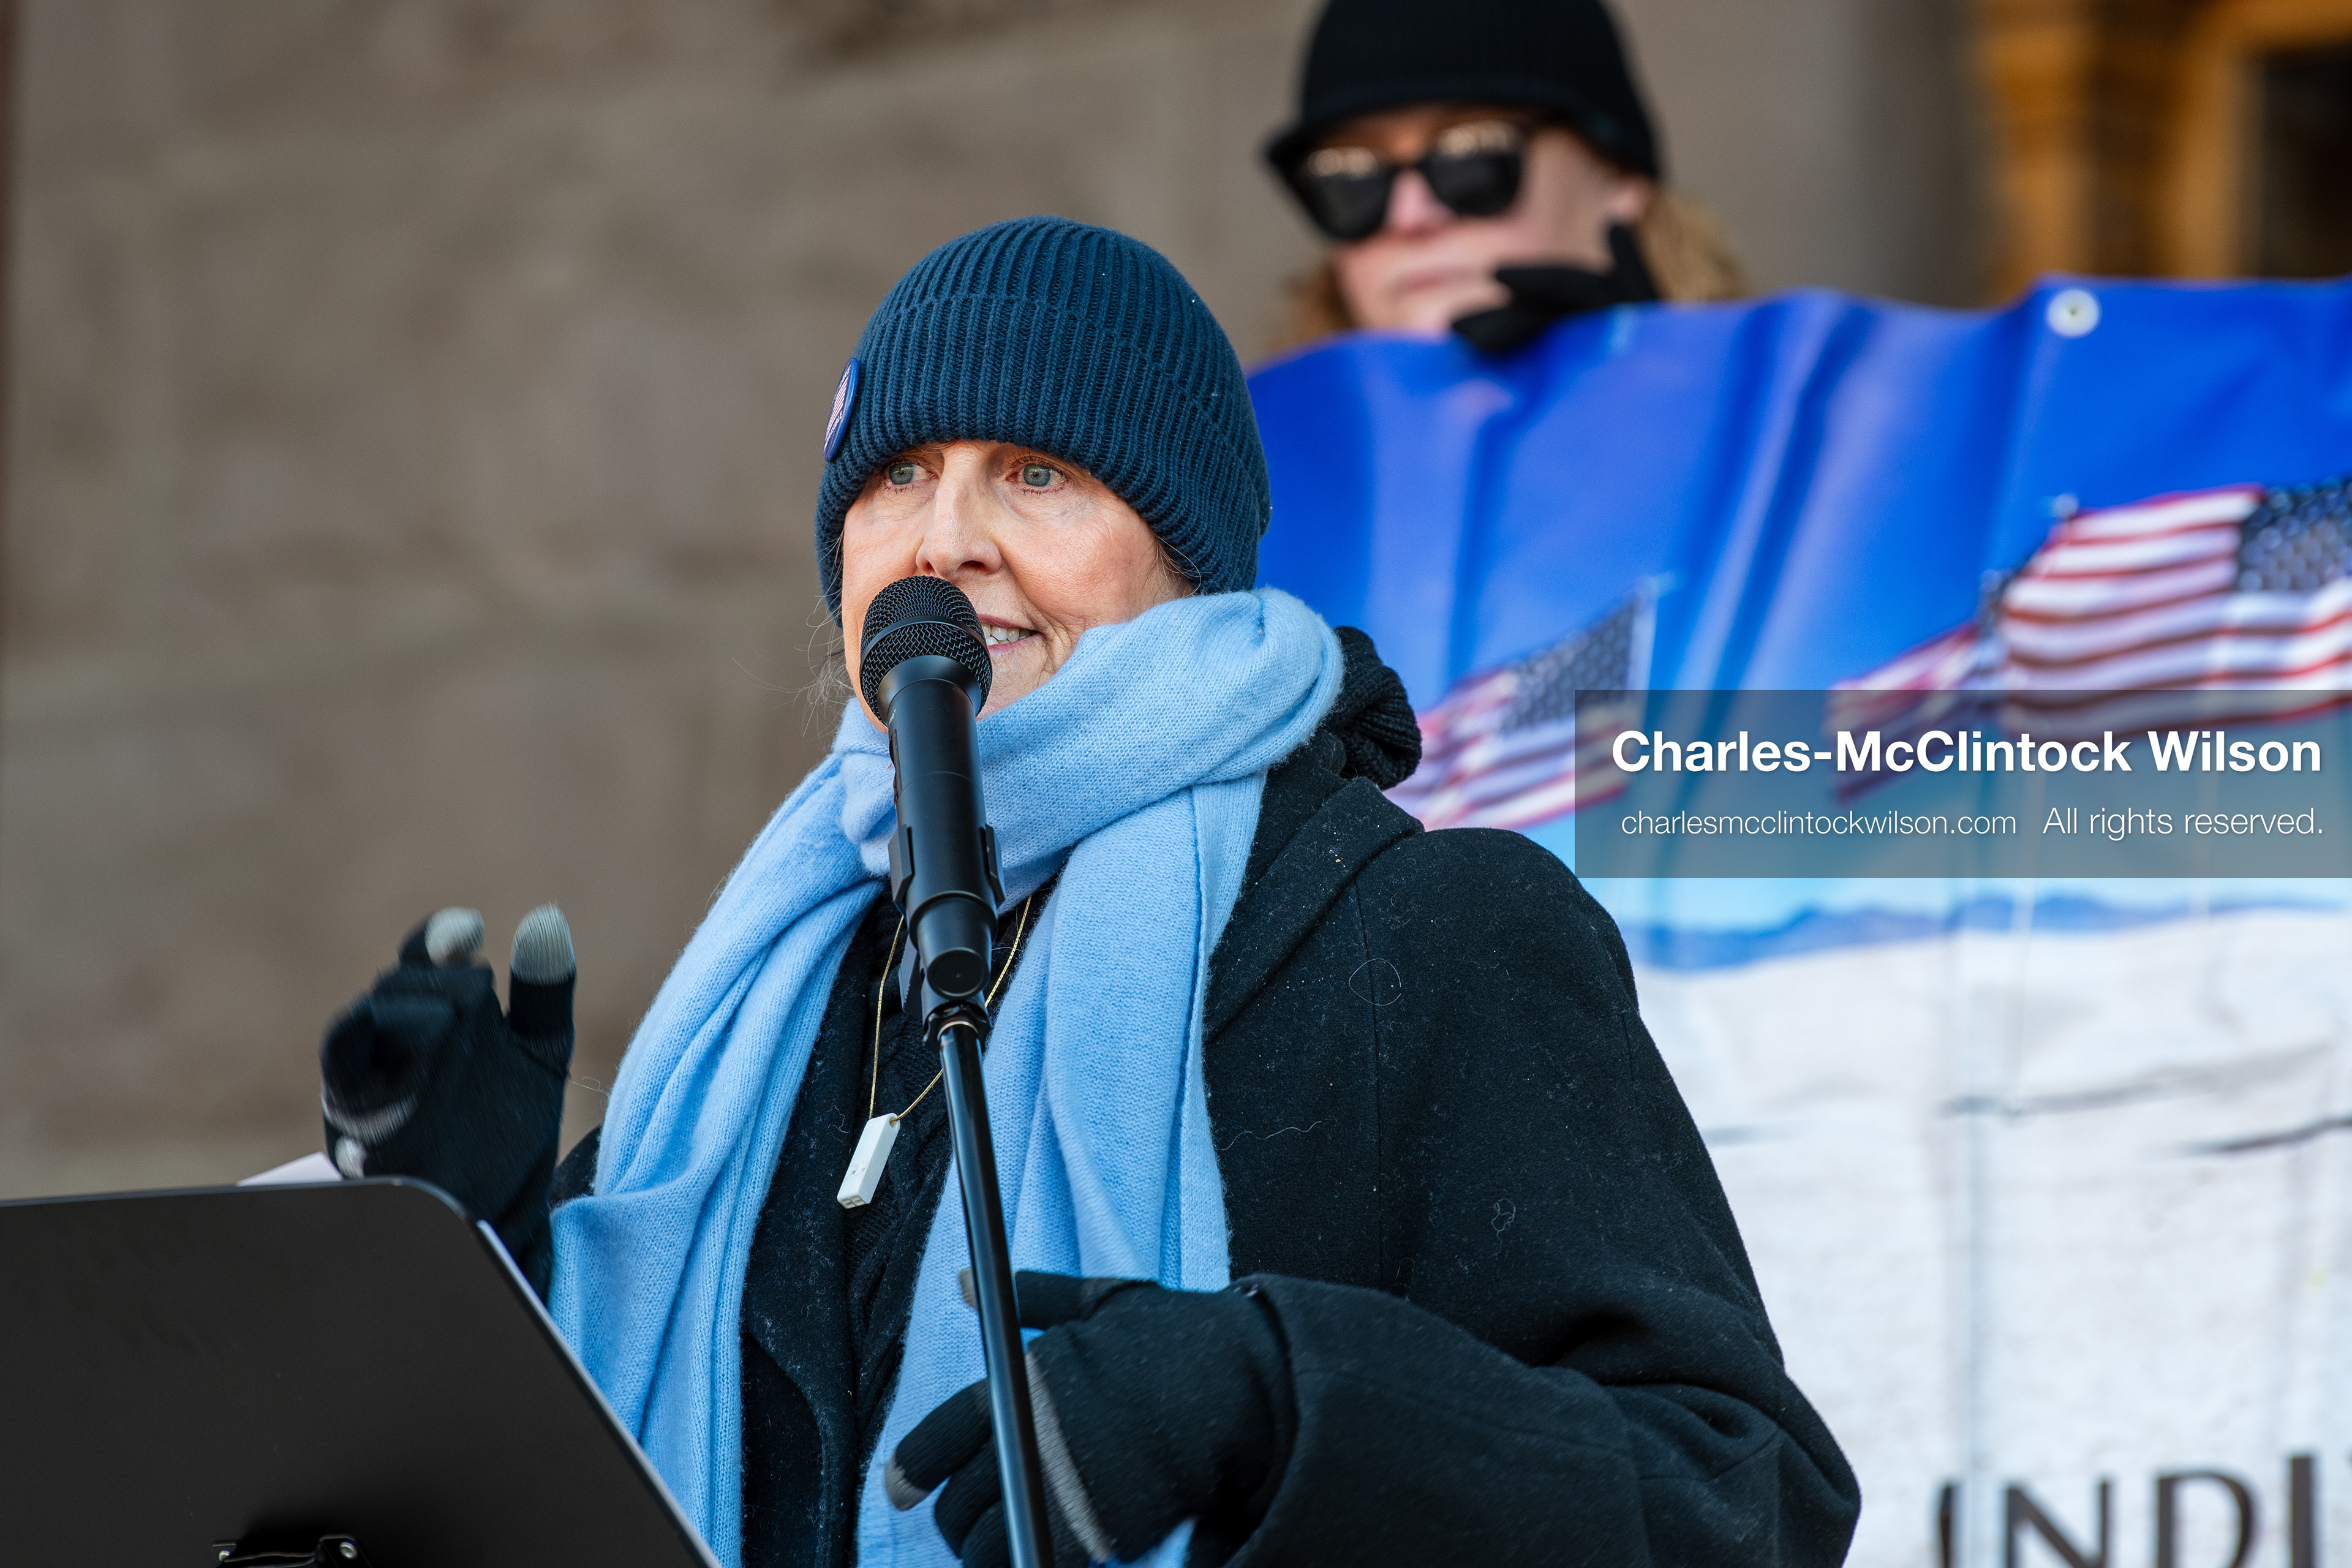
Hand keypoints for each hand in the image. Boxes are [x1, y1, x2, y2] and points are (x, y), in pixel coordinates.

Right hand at [319, 905, 574, 1292]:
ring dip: (422, 1004)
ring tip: (460, 1028)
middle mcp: (386, 1041)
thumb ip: (543, 989)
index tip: (473, 929)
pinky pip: (345, 1050)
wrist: (496, 1218)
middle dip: (445, 981)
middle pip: (404, 978)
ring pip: (376, 1006)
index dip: (442, 934)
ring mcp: (362, 1075)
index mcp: (429, 1017)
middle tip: (475, 1006)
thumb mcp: (538, 1055)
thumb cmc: (508, 1133)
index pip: (424, 955)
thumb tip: (547, 916)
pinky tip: (434, 1026)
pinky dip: (374, 1029)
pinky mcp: (350, 1109)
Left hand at [886, 1271, 1293, 1567]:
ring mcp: (1057, 1488)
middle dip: (953, 1517)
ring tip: (997, 1547)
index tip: (900, 1489)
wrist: (1240, 1392)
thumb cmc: (1177, 1340)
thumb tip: (963, 1283)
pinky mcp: (1089, 1533)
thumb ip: (1032, 1297)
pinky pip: (1025, 1562)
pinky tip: (1029, 1556)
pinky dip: (1018, 1563)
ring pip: (985, 1540)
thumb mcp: (1104, 1301)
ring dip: (982, 1549)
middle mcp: (1029, 1436)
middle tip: (965, 1525)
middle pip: (958, 1500)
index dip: (912, 1469)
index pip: (941, 1435)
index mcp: (1024, 1379)